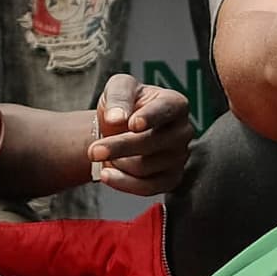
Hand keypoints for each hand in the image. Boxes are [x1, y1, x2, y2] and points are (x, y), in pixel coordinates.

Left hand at [87, 71, 194, 195]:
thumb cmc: (123, 104)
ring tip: (104, 152)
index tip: (132, 124)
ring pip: (145, 167)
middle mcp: (183, 131)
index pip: (165, 110)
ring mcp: (179, 157)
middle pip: (152, 143)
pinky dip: (124, 183)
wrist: (119, 128)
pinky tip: (106, 174)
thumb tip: (116, 118)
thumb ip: (119, 96)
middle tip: (93, 151)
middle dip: (119, 147)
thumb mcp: (119, 87)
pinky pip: (148, 188)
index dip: (150, 117)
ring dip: (118, 162)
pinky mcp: (172, 179)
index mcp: (175, 103)